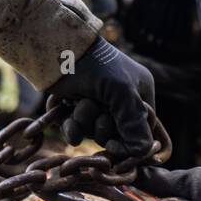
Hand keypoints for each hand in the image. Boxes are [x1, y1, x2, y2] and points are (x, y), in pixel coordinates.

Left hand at [47, 37, 156, 156]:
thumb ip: (134, 123)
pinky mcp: (75, 110)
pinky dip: (70, 126)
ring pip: (94, 135)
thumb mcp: (121, 92)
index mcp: (140, 93)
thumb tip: (144, 152)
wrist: (56, 48)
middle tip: (96, 108)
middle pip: (117, 136)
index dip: (129, 141)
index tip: (115, 145)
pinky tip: (67, 111)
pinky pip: (76, 133)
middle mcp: (120, 101)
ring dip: (85, 122)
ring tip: (79, 100)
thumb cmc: (95, 65)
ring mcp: (97, 106)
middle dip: (102, 127)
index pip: (143, 130)